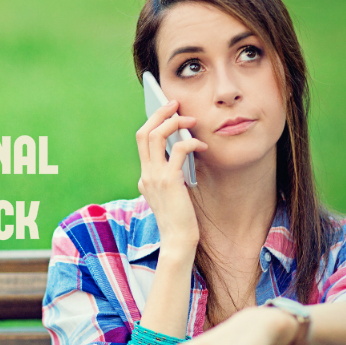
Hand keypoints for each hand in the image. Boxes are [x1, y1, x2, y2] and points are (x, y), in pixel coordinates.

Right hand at [135, 99, 207, 251]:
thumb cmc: (180, 219)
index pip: (142, 141)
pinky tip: (203, 146)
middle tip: (175, 104)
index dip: (154, 122)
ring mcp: (154, 177)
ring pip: (156, 136)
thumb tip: (183, 150)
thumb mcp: (171, 194)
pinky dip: (191, 142)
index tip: (168, 112)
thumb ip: (171, 174)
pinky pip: (178, 149)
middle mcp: (145, 174)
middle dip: (159, 113)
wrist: (178, 240)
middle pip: (144, 132)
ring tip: (191, 120)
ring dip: (174, 122)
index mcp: (144, 177)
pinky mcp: (169, 181)